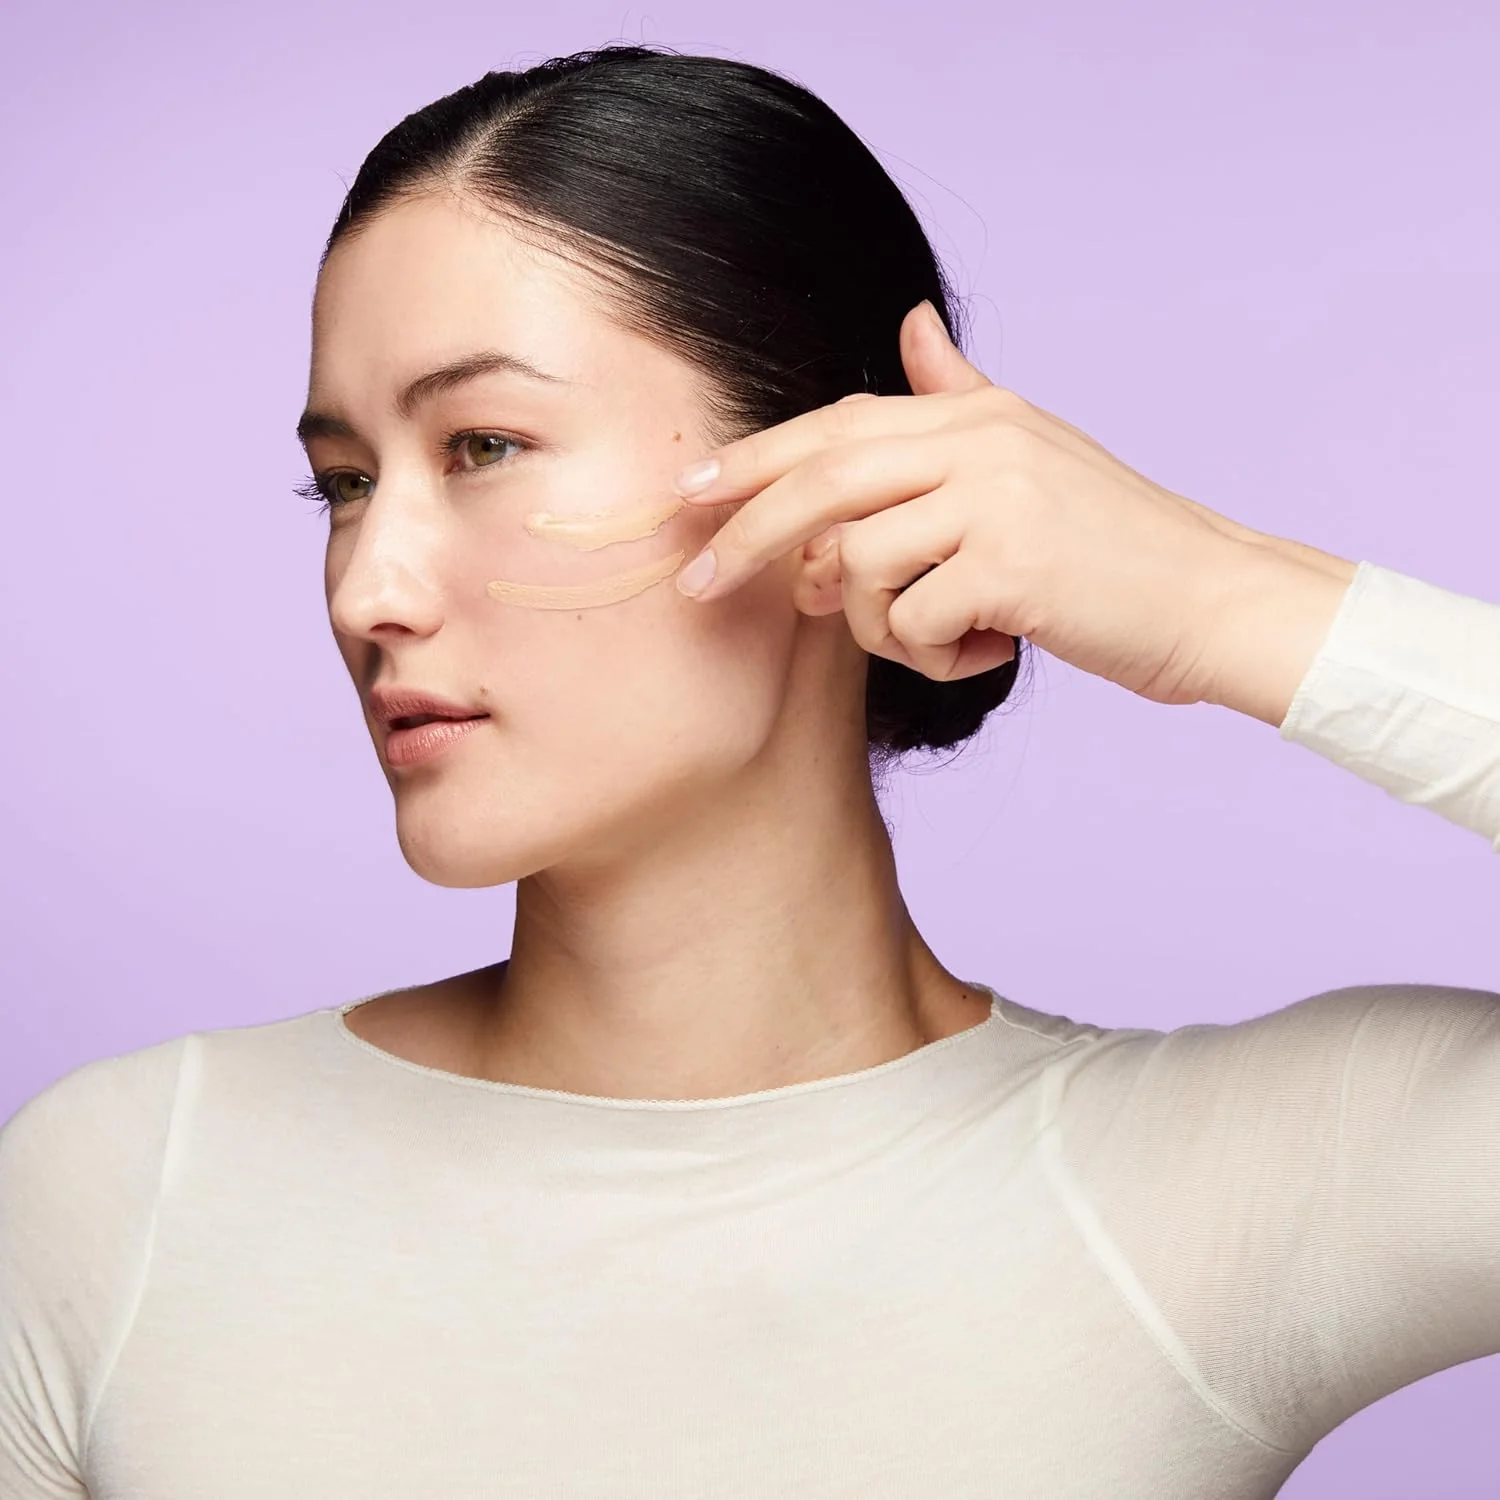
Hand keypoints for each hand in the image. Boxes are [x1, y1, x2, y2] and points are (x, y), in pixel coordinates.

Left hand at [672, 300, 1357, 718]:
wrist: (1214, 602)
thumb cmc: (1115, 548)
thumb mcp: (1036, 455)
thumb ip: (962, 396)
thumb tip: (910, 330)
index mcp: (979, 416)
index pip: (839, 424)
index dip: (757, 458)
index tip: (691, 494)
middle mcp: (983, 442)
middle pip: (825, 480)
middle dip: (747, 535)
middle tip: (693, 585)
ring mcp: (999, 499)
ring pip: (862, 567)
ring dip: (878, 627)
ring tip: (940, 637)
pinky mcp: (1014, 567)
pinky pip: (913, 624)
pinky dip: (932, 658)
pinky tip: (989, 651)